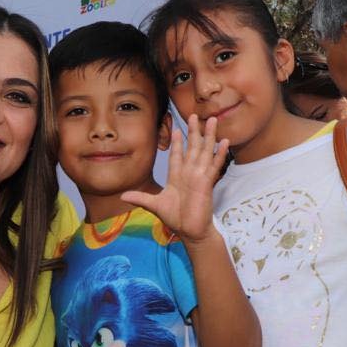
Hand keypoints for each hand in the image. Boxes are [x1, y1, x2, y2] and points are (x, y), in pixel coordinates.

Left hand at [120, 115, 227, 243]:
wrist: (190, 231)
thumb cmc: (175, 218)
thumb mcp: (154, 205)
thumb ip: (140, 198)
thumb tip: (122, 196)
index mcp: (176, 177)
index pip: (176, 155)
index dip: (177, 142)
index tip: (176, 129)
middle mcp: (189, 173)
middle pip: (192, 147)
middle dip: (193, 132)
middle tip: (193, 115)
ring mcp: (199, 176)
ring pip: (204, 151)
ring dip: (208, 136)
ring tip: (212, 120)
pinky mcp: (207, 182)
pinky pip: (214, 165)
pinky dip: (219, 153)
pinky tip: (224, 142)